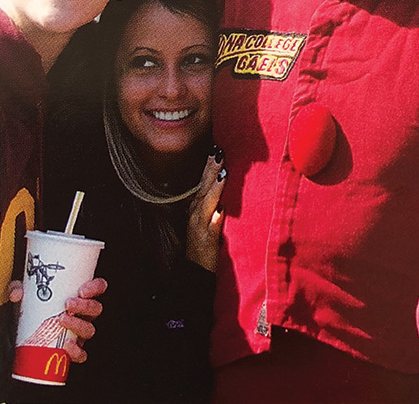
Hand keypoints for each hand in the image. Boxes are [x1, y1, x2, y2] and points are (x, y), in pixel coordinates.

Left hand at [9, 276, 107, 363]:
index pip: (98, 288)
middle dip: (84, 306)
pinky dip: (77, 351)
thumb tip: (16, 293)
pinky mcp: (72, 349)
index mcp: (80, 296)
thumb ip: (19, 289)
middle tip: (68, 304)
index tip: (82, 289)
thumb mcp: (26, 294)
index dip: (96, 287)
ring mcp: (78, 332)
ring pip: (89, 329)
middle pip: (95, 308)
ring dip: (78, 325)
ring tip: (62, 320)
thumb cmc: (33, 308)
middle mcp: (83, 314)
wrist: (24, 332)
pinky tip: (66, 346)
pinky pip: (82, 353)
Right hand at [186, 147, 226, 271]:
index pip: (201, 182)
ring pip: (206, 204)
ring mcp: (199, 227)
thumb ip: (211, 202)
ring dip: (213, 189)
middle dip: (210, 169)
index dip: (207, 165)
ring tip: (222, 174)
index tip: (215, 147)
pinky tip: (220, 211)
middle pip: (203, 187)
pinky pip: (211, 229)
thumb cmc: (203, 243)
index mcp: (195, 207)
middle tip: (218, 151)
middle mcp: (195, 214)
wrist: (195, 272)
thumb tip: (223, 179)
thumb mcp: (205, 218)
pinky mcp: (206, 241)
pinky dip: (215, 219)